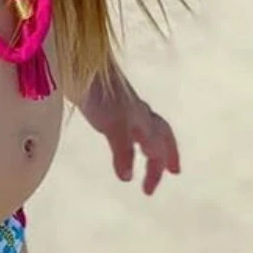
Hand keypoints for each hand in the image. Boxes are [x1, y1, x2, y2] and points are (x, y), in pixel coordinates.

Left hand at [78, 69, 180, 195]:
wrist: (78, 60)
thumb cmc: (98, 92)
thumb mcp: (112, 124)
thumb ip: (122, 150)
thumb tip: (127, 177)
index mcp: (142, 120)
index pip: (157, 148)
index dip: (155, 170)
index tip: (147, 192)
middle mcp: (137, 112)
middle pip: (161, 134)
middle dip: (167, 153)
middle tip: (174, 171)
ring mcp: (123, 104)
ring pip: (147, 124)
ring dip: (152, 142)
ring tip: (149, 154)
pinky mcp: (108, 98)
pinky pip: (129, 118)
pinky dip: (131, 131)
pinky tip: (121, 133)